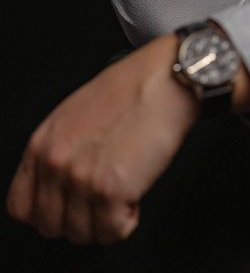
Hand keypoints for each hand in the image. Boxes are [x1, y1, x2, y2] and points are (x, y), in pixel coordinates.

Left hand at [6, 34, 199, 243]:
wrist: (167, 77)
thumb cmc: (132, 87)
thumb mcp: (75, 112)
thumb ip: (58, 148)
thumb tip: (58, 181)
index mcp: (42, 143)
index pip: (21, 206)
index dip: (48, 210)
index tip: (67, 206)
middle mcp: (56, 163)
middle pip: (51, 225)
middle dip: (79, 217)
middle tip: (100, 199)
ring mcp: (82, 179)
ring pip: (82, 233)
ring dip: (105, 219)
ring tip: (122, 191)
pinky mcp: (112, 190)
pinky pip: (112, 232)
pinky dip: (127, 220)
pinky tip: (135, 193)